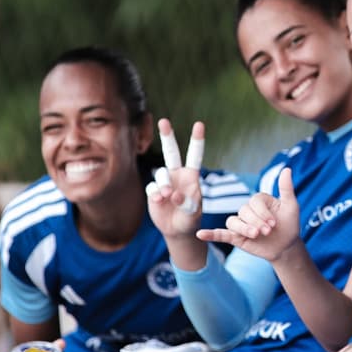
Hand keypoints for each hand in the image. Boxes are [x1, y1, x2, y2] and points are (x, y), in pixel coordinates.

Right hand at [146, 119, 204, 240]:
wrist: (178, 230)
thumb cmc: (190, 220)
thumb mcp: (193, 213)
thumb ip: (186, 203)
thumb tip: (172, 193)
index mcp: (192, 176)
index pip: (195, 155)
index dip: (197, 140)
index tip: (199, 124)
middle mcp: (177, 175)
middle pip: (171, 152)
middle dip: (167, 136)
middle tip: (163, 120)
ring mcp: (164, 182)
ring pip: (161, 174)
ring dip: (163, 184)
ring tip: (167, 196)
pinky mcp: (154, 192)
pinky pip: (152, 187)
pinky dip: (156, 193)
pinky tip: (159, 201)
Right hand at [197, 168, 299, 262]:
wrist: (286, 246)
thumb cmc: (289, 224)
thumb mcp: (291, 206)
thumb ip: (286, 188)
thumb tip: (287, 168)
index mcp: (258, 200)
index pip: (254, 202)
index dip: (263, 212)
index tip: (275, 223)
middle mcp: (247, 210)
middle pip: (243, 212)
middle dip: (256, 222)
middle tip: (268, 231)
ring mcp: (241, 223)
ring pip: (233, 222)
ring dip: (243, 228)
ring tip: (255, 235)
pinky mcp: (236, 236)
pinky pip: (220, 233)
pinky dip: (210, 234)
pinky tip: (200, 234)